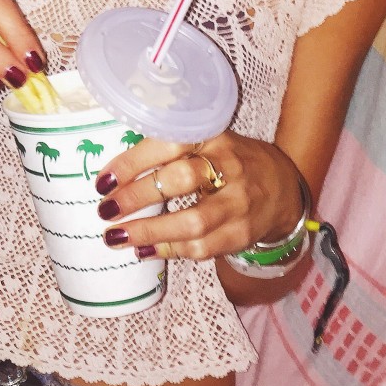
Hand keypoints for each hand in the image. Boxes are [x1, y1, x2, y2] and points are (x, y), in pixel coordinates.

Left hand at [93, 131, 304, 260]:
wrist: (282, 188)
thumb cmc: (227, 159)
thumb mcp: (205, 140)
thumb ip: (168, 148)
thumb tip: (113, 171)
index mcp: (212, 136)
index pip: (169, 143)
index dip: (133, 162)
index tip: (103, 180)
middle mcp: (229, 167)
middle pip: (181, 180)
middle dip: (138, 196)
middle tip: (105, 209)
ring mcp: (239, 203)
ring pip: (193, 221)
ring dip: (149, 231)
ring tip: (115, 236)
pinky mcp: (241, 234)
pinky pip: (201, 248)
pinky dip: (167, 249)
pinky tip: (142, 249)